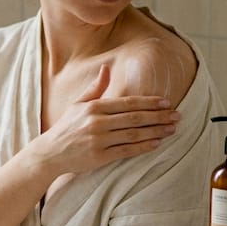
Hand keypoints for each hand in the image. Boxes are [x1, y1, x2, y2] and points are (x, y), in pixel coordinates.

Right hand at [35, 64, 179, 175]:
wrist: (50, 153)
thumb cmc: (66, 127)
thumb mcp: (78, 104)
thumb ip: (96, 88)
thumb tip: (106, 68)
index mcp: (94, 107)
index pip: (128, 103)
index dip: (149, 102)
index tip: (166, 102)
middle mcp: (97, 122)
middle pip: (135, 118)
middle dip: (158, 116)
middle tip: (176, 115)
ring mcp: (99, 140)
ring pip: (134, 134)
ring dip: (156, 131)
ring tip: (171, 129)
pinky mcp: (99, 157)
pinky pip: (126, 150)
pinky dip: (143, 147)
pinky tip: (156, 143)